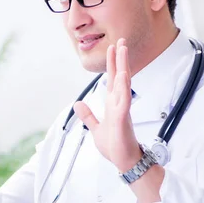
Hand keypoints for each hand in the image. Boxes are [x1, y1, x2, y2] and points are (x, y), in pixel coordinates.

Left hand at [73, 38, 141, 171]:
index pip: (112, 79)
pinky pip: (124, 100)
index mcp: (113, 104)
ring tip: (122, 51)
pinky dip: (123, 88)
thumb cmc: (115, 146)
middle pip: (119, 76)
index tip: (113, 48)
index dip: (113, 64)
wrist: (124, 161)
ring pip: (123, 84)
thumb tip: (78, 103)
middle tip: (120, 41)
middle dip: (119, 59)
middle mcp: (119, 103)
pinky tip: (123, 77)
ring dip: (123, 67)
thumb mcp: (96, 128)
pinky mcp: (123, 119)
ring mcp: (122, 109)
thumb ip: (88, 115)